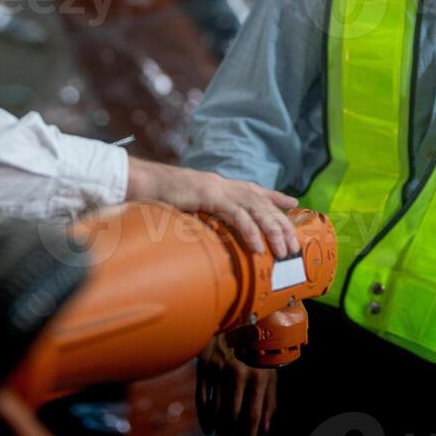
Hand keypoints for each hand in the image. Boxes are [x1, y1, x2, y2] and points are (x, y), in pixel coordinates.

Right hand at [125, 158, 298, 258]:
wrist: (141, 183)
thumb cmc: (161, 197)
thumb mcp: (189, 205)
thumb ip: (204, 213)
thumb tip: (212, 231)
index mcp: (220, 186)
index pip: (254, 190)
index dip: (275, 196)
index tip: (293, 203)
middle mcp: (224, 185)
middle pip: (262, 203)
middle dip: (281, 224)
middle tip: (293, 245)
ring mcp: (217, 188)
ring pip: (255, 209)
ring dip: (272, 231)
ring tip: (283, 251)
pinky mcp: (209, 196)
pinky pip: (236, 215)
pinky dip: (250, 231)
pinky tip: (257, 246)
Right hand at [196, 333, 276, 435]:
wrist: (237, 321)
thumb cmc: (257, 352)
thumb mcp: (269, 373)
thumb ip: (269, 401)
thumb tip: (265, 430)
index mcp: (258, 376)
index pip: (252, 415)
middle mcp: (238, 373)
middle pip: (232, 416)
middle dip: (232, 434)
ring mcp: (219, 369)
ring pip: (216, 410)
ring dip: (218, 428)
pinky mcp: (204, 366)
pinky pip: (202, 399)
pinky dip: (204, 417)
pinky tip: (208, 427)